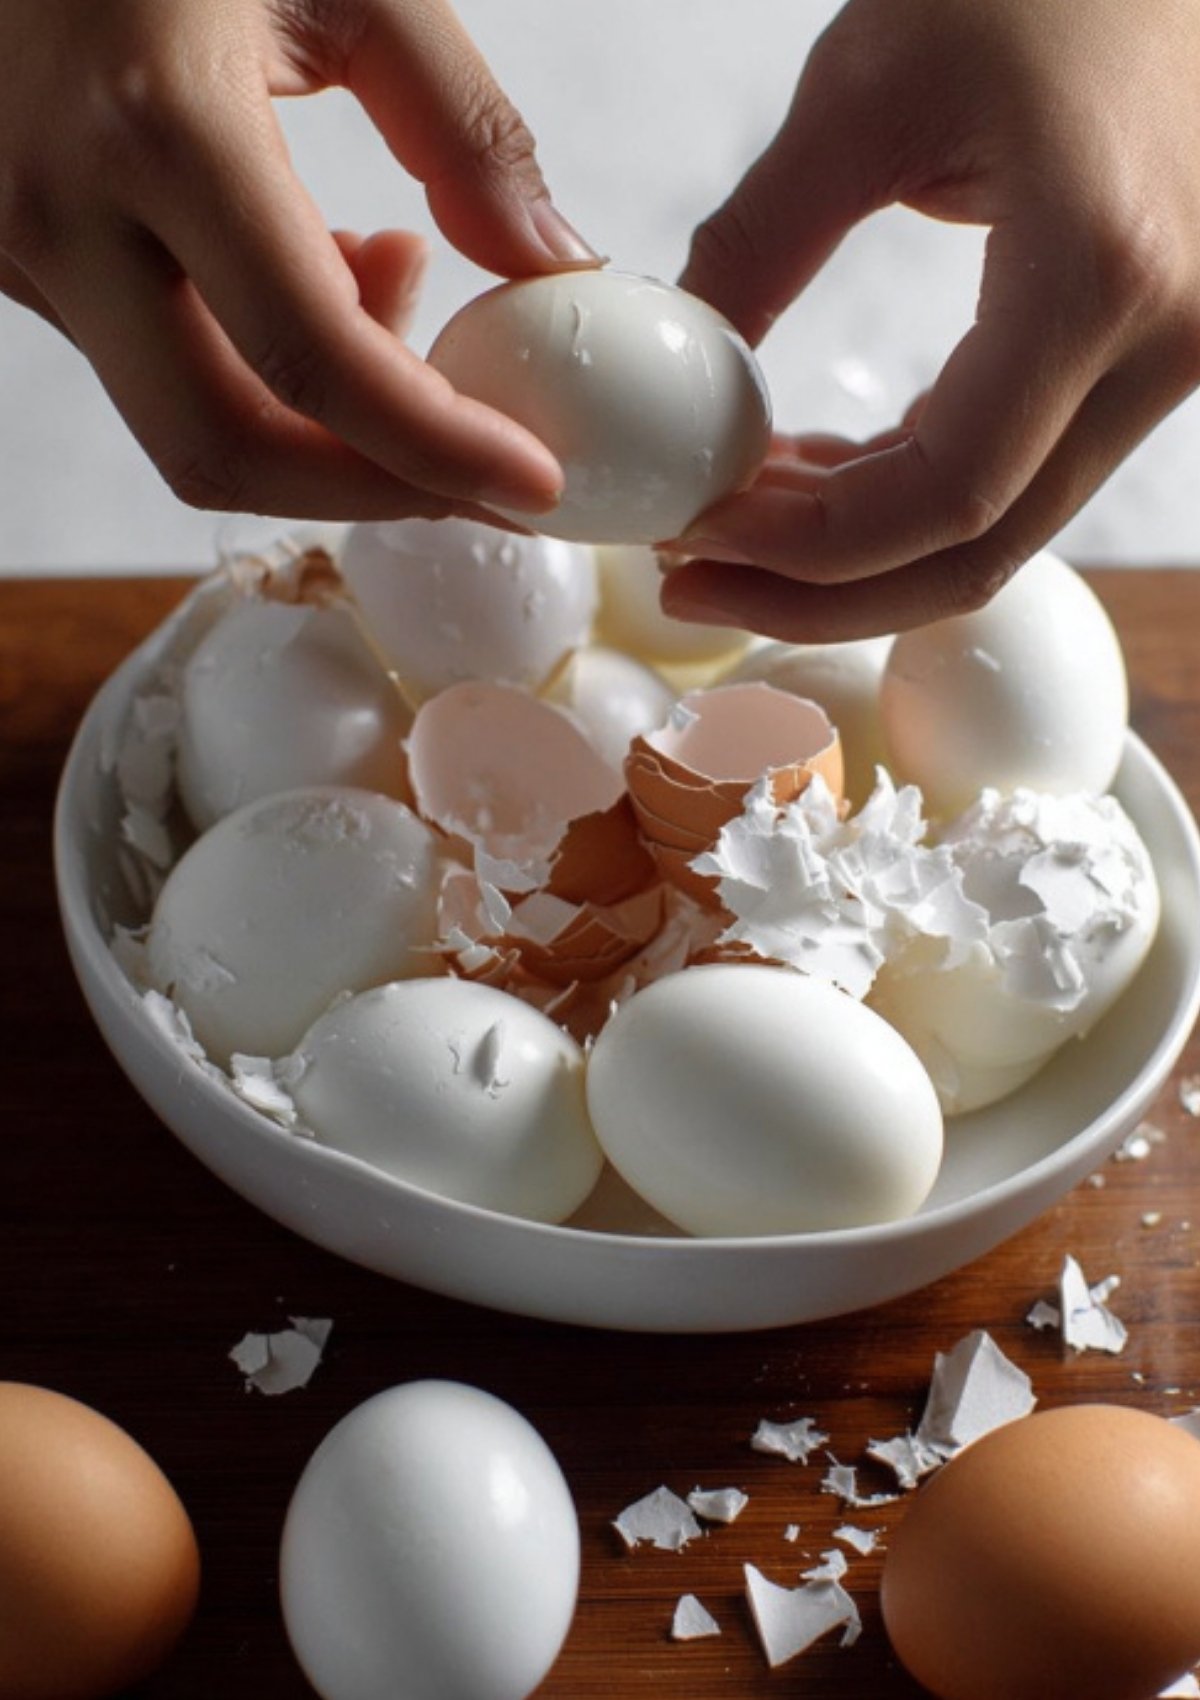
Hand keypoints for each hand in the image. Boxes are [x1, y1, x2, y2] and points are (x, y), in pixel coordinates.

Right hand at [0, 0, 597, 520]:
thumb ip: (463, 124)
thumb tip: (548, 261)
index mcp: (157, 125)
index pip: (313, 361)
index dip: (435, 448)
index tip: (531, 483)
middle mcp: (64, 212)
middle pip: (227, 450)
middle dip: (372, 488)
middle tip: (481, 476)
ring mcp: (21, 251)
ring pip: (189, 423)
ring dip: (320, 421)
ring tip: (390, 282)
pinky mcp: (13, 266)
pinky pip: (153, 373)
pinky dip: (260, 368)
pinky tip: (312, 266)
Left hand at [663, 0, 1199, 639]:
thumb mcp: (869, 88)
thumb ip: (762, 240)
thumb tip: (679, 359)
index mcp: (1098, 279)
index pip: (947, 498)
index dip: (807, 549)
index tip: (695, 536)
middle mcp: (1160, 346)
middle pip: (977, 554)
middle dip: (821, 592)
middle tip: (694, 578)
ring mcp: (1167, 360)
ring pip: (999, 531)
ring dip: (857, 551)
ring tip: (732, 521)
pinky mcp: (1143, 353)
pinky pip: (1016, 471)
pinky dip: (906, 494)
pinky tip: (812, 473)